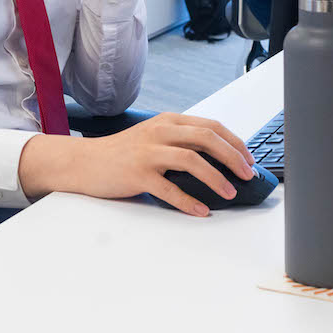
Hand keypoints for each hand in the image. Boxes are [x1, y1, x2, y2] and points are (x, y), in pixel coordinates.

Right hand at [17, 112, 255, 216]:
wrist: (83, 162)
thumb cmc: (122, 153)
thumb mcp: (153, 137)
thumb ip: (180, 141)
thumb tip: (217, 160)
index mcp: (168, 121)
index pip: (211, 126)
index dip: (234, 142)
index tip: (249, 159)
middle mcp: (160, 132)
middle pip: (206, 138)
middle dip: (232, 157)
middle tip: (246, 175)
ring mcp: (148, 152)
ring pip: (191, 160)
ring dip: (215, 178)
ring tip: (229, 193)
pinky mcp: (137, 174)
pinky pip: (168, 188)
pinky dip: (188, 201)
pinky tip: (201, 211)